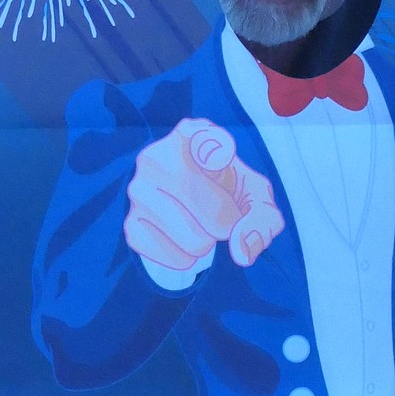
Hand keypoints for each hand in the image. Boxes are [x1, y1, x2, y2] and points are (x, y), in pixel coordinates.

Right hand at [124, 118, 284, 271]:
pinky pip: (175, 258)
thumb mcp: (257, 198)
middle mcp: (156, 157)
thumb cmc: (229, 193)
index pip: (201, 138)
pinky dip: (188, 259)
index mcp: (190, 136)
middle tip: (223, 219)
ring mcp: (138, 191)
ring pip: (195, 242)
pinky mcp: (130, 224)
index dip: (214, 150)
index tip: (223, 154)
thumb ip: (264, 219)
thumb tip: (241, 251)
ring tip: (202, 227)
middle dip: (227, 225)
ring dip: (208, 244)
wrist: (192, 208)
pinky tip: (184, 242)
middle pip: (214, 213)